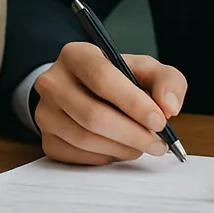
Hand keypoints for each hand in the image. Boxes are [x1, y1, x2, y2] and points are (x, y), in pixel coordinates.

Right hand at [33, 42, 186, 164]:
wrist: (84, 90)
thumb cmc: (117, 79)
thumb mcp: (144, 69)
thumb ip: (167, 80)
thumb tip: (168, 107)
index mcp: (76, 54)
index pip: (101, 77)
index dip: (133, 102)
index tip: (159, 120)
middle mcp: (52, 81)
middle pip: (92, 114)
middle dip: (132, 133)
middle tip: (158, 143)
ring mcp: (45, 111)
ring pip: (85, 139)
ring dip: (121, 148)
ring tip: (141, 146)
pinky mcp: (46, 138)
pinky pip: (77, 156)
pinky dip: (105, 158)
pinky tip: (118, 149)